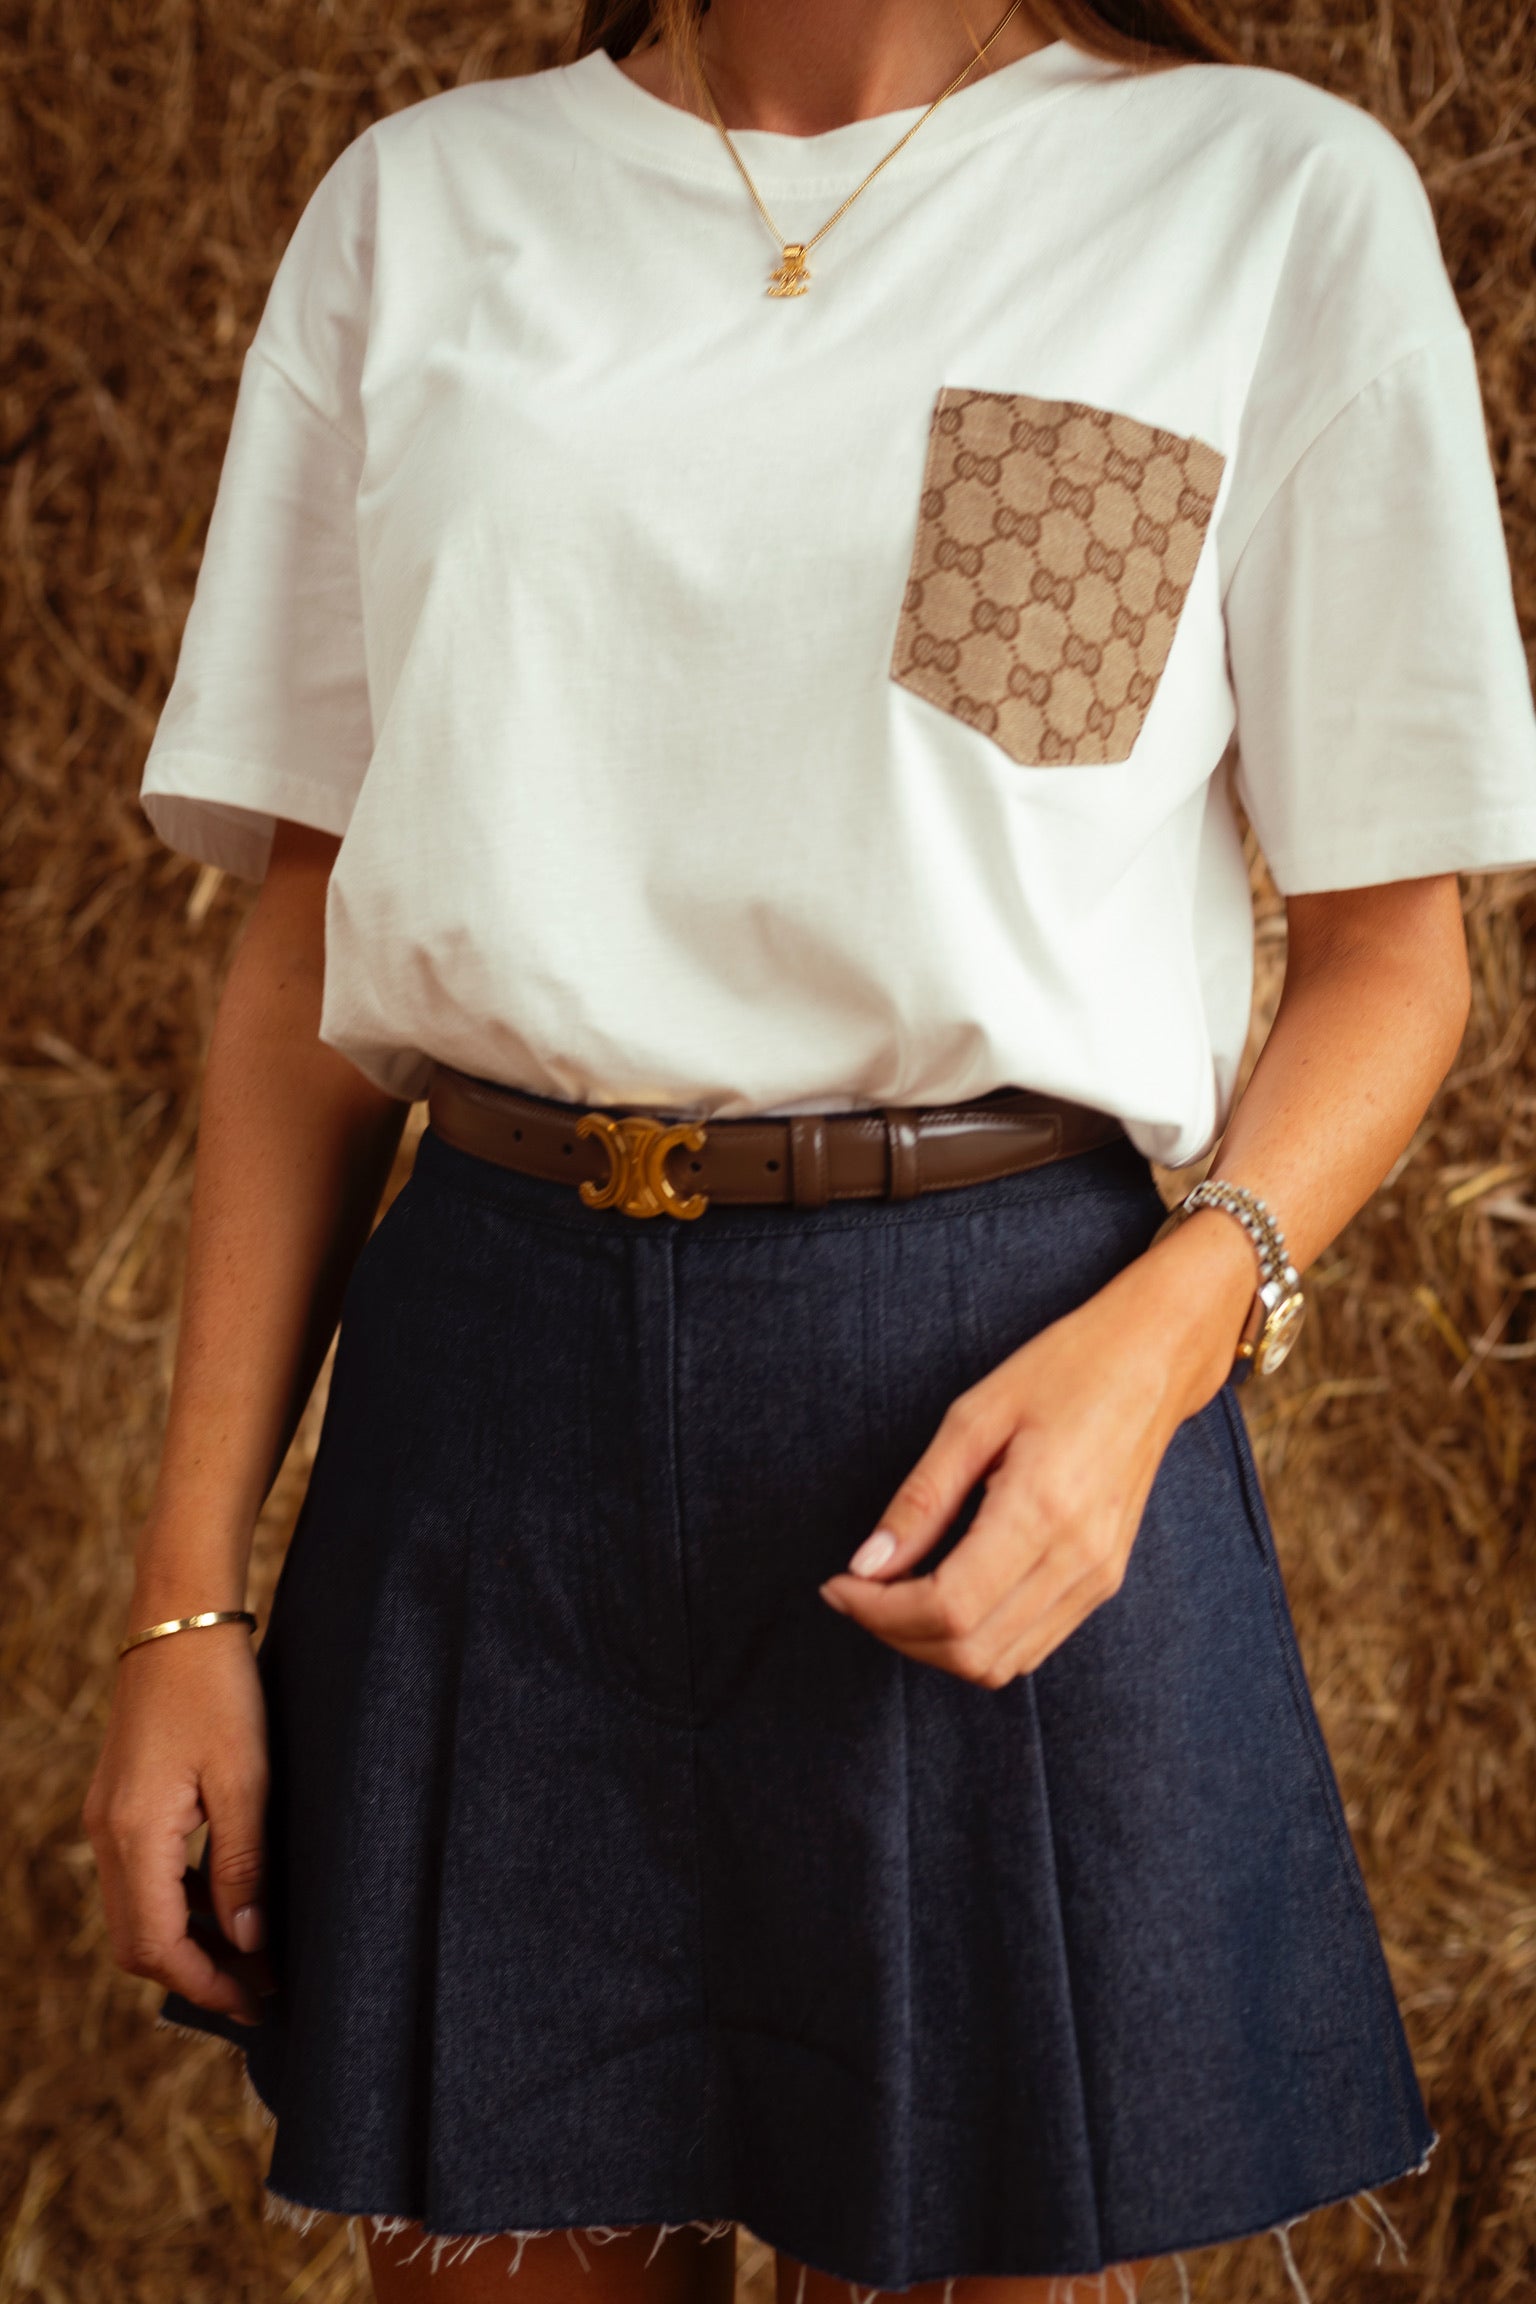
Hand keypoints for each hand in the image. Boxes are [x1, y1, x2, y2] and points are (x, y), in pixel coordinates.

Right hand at [84, 1616, 271, 2023]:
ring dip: (189, 1940)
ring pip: (138, 1912)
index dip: (207, 1983)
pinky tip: (229, 1897)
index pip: (158, 1946)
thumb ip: (244, 1864)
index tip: (257, 2000)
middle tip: (258, 1987)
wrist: (179, 1620)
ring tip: (253, 1951)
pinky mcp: (120, 1802)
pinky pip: (143, 1875)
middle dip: (195, 1973)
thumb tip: (248, 1942)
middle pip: (138, 1942)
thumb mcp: (246, 1780)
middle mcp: (108, 1835)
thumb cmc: (219, 1691)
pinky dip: (181, 1901)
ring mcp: (108, 1818)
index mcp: (135, 1835)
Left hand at [818, 1212, 1257, 1684]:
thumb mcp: (974, 1416)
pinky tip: (942, 1596)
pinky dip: (976, 1639)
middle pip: (971, 1649)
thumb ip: (921, 1498)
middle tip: (855, 1591)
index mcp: (1042, 1510)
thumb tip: (867, 1564)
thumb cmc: (1063, 1370)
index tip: (838, 1584)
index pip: (949, 1606)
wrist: (1153, 1361)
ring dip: (933, 1645)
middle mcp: (1078, 1559)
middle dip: (896, 1633)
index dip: (880, 1611)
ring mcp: (1098, 1577)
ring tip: (891, 1597)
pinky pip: (1031, 1645)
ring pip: (1001, 1663)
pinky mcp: (1104, 1580)